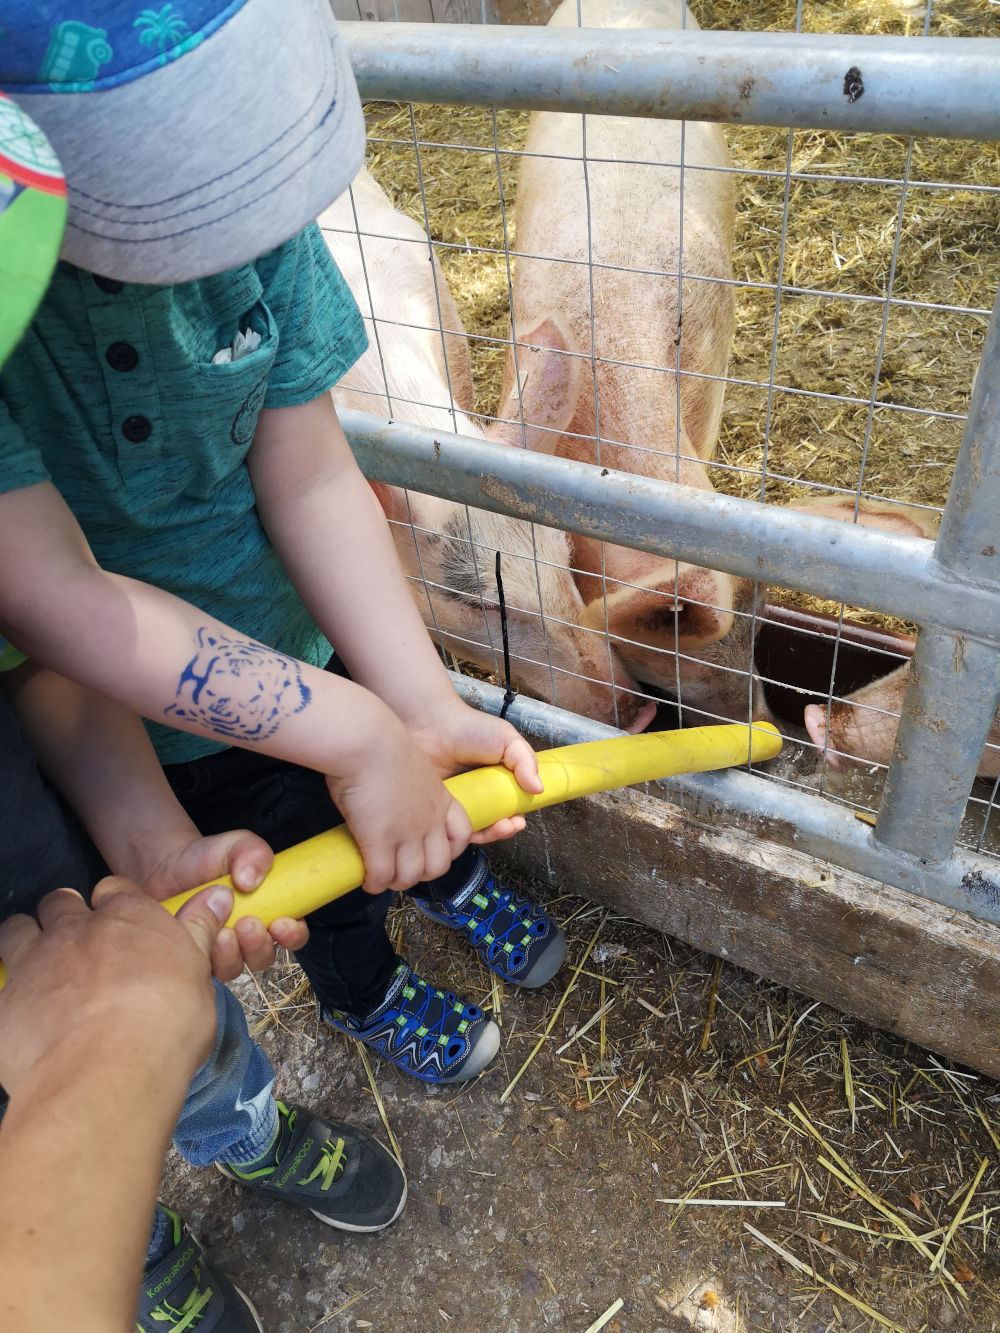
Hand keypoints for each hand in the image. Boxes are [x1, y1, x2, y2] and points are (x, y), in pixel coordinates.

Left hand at [0, 877, 230, 1095]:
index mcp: (129, 917)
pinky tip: (26, 1019)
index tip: (124, 927)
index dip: (117, 905)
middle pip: (61, 903)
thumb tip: (215, 897)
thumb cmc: (163, 1026)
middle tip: (81, 949)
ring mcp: (35, 961)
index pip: (115, 889)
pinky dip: (10, 997)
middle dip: (66, 917)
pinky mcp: (5, 1001)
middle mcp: (78, 929)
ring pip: (17, 930)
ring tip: (42, 971)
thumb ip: (198, 933)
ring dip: (26, 941)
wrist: (108, 1072)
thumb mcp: (198, 974)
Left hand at [141, 828, 307, 979]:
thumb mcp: (236, 845)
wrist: (167, 865)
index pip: (292, 935)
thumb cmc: (208, 857)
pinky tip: (193, 935)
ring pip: (234, 968)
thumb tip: (250, 881)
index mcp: (268, 914)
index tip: (281, 923)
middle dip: (258, 945)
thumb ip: (252, 853)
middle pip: (264, 958)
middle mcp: (246, 938)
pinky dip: (200, 957)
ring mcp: (219, 952)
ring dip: (231, 954)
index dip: (293, 935)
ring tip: (221, 931)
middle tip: (246, 924)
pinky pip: (200, 970)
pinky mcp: (192, 959)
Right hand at [326, 709, 472, 894]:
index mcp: (440, 799)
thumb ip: (410, 785)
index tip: (431, 850)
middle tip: (403, 870)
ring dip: (397, 882)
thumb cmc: (381, 743)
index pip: (461, 834)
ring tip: (382, 878)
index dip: (450, 850)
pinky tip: (366, 880)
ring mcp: (406, 833)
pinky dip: (374, 883)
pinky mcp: (379, 840)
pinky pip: (381, 876)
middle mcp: (429, 820)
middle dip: (423, 873)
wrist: (366, 739)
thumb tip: (394, 793)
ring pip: (411, 876)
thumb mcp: (411, 766)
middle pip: (439, 865)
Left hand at [404, 696, 542, 845]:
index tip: (520, 819)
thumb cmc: (469, 728)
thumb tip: (539, 789)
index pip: (509, 807)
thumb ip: (526, 761)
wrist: (432, 724)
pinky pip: (449, 828)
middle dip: (503, 830)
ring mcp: (456, 803)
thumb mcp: (507, 740)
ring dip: (487, 835)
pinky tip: (469, 827)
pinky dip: (459, 833)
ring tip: (495, 828)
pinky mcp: (436, 808)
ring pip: (472, 828)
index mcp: (495, 782)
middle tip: (508, 826)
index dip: (516, 817)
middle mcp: (476, 795)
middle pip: (492, 822)